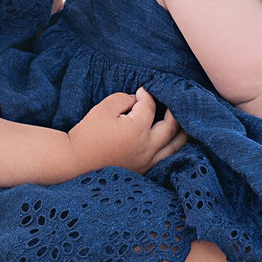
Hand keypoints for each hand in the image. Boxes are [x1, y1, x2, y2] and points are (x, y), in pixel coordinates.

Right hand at [68, 88, 186, 174]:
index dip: (147, 95)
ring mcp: (147, 162)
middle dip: (174, 111)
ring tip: (186, 122)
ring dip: (182, 133)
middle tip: (173, 101)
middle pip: (172, 127)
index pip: (150, 107)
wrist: (75, 161)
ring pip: (175, 147)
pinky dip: (173, 148)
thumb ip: (124, 99)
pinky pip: (166, 159)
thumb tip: (138, 100)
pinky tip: (174, 142)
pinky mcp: (144, 171)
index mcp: (137, 130)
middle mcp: (147, 147)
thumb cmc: (88, 134)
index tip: (141, 91)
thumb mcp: (104, 108)